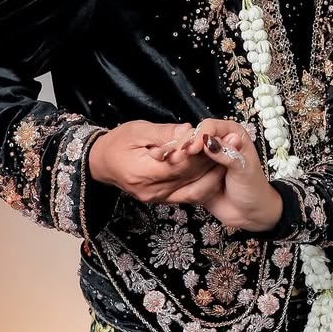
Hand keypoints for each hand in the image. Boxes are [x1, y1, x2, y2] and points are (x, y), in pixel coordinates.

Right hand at [87, 120, 217, 203]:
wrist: (101, 163)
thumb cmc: (117, 142)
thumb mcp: (137, 130)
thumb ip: (164, 133)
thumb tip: (188, 131)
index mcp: (142, 172)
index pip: (180, 163)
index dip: (200, 150)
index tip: (216, 138)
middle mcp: (151, 190)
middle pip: (188, 175)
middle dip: (211, 159)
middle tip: (231, 143)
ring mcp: (157, 198)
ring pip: (191, 186)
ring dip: (211, 171)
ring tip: (228, 154)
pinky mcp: (161, 200)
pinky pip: (187, 194)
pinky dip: (203, 181)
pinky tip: (216, 169)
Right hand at [165, 118, 283, 230]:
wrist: (250, 213)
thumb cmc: (253, 188)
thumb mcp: (243, 169)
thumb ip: (227, 154)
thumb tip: (208, 141)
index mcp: (232, 134)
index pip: (210, 127)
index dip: (199, 136)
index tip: (193, 148)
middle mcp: (218, 142)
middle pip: (194, 137)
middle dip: (185, 146)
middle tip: (176, 157)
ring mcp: (206, 158)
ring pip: (187, 152)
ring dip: (179, 159)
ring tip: (172, 166)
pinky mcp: (196, 173)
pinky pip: (183, 168)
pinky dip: (177, 171)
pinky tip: (173, 174)